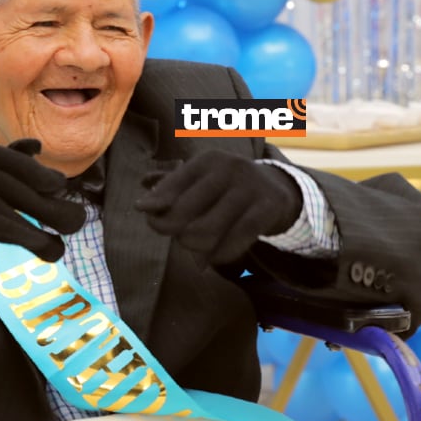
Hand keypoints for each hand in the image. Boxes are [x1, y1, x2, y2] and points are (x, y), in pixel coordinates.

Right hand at [0, 139, 84, 300]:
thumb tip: (35, 145)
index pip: (4, 158)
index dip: (35, 171)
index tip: (62, 187)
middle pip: (6, 182)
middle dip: (45, 203)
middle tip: (76, 222)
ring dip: (34, 227)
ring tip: (59, 247)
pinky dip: (11, 232)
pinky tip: (34, 245)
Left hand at [135, 152, 302, 270]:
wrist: (277, 188)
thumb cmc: (227, 186)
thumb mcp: (202, 178)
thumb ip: (172, 184)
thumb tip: (142, 191)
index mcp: (208, 160)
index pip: (176, 182)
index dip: (157, 199)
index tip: (143, 211)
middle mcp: (228, 168)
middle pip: (186, 209)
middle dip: (172, 229)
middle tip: (174, 237)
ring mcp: (249, 188)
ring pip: (208, 229)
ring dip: (193, 245)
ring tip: (192, 247)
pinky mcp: (267, 208)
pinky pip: (236, 240)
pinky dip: (219, 254)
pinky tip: (210, 260)